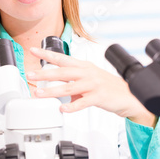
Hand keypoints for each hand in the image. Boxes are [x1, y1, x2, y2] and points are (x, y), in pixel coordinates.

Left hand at [28, 47, 155, 127]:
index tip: (33, 50)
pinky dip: (72, 106)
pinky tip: (62, 109)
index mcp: (83, 66)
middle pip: (62, 72)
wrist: (129, 95)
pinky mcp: (98, 97)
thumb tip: (58, 92)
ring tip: (39, 93)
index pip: (62, 58)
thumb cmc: (108, 87)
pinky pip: (82, 102)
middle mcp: (87, 73)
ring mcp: (93, 84)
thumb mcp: (88, 81)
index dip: (46, 54)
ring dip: (52, 91)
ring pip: (69, 87)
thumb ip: (72, 85)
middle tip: (30, 74)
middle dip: (44, 73)